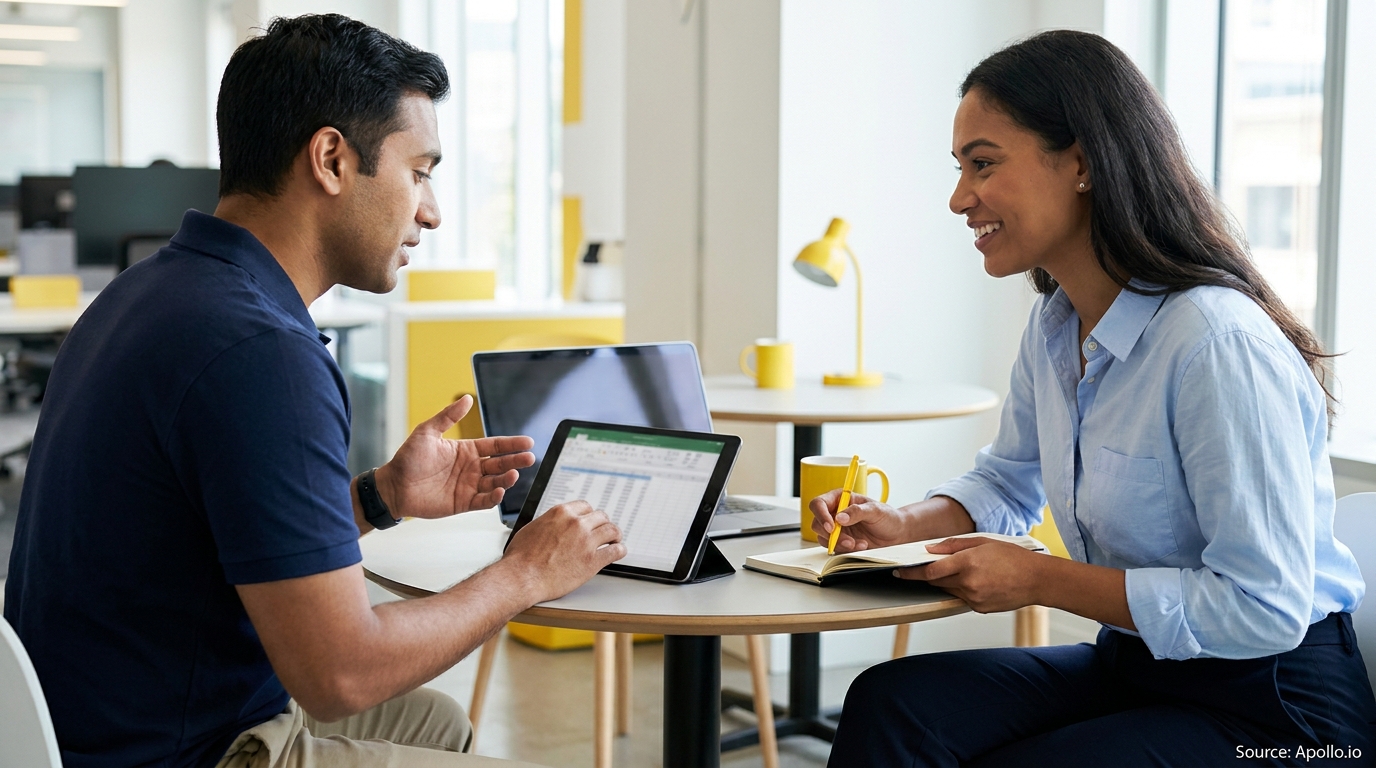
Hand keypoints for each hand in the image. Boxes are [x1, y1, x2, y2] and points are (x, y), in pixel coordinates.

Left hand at [376, 396, 534, 518]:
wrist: (394, 486)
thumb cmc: (407, 459)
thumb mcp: (427, 431)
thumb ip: (448, 416)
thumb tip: (466, 398)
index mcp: (465, 450)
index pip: (494, 446)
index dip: (511, 444)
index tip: (527, 442)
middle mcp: (471, 468)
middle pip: (500, 464)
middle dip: (516, 460)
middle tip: (529, 458)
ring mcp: (468, 486)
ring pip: (495, 482)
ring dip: (506, 479)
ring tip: (514, 474)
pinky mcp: (463, 503)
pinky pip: (483, 501)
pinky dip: (493, 497)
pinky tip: (500, 491)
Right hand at [503, 501, 625, 602]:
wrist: (522, 577)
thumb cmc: (521, 557)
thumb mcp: (533, 528)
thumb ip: (549, 523)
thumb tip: (554, 525)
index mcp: (562, 513)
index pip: (585, 507)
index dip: (590, 515)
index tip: (591, 521)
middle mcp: (576, 524)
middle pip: (601, 517)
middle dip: (602, 524)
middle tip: (603, 532)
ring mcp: (586, 541)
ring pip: (612, 531)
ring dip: (615, 535)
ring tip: (615, 540)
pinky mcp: (593, 560)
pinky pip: (615, 551)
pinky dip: (619, 550)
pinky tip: (618, 552)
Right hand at [809, 491, 910, 552]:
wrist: (896, 534)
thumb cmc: (887, 517)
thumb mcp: (876, 510)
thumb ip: (857, 511)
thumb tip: (839, 518)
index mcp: (840, 499)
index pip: (819, 504)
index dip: (821, 515)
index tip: (831, 527)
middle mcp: (834, 513)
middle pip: (817, 523)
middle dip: (831, 535)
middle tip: (848, 541)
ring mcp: (836, 529)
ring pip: (824, 539)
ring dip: (840, 544)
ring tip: (859, 544)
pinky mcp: (840, 542)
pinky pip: (834, 548)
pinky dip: (845, 550)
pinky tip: (861, 546)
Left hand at [895, 537, 1043, 612]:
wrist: (1038, 580)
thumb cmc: (1014, 558)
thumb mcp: (983, 542)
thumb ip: (953, 545)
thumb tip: (931, 550)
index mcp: (968, 563)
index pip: (931, 571)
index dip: (912, 572)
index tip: (899, 572)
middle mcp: (969, 583)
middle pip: (937, 581)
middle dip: (929, 575)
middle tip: (923, 568)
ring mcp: (974, 598)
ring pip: (948, 590)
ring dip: (947, 581)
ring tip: (963, 570)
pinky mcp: (979, 608)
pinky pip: (961, 597)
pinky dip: (962, 589)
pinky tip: (976, 580)